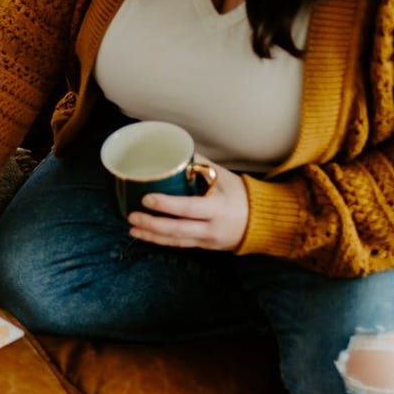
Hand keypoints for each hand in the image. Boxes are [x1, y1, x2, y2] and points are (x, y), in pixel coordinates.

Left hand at [127, 160, 247, 250]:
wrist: (262, 222)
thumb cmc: (241, 195)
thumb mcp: (224, 177)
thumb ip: (200, 165)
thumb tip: (177, 148)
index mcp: (219, 207)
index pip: (189, 208)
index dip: (167, 205)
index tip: (147, 198)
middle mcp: (212, 227)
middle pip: (178, 229)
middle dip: (152, 224)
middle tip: (132, 215)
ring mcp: (207, 239)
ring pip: (175, 240)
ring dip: (151, 235)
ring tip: (131, 227)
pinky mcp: (202, 245)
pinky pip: (178, 245)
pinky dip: (159, 240)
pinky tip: (143, 235)